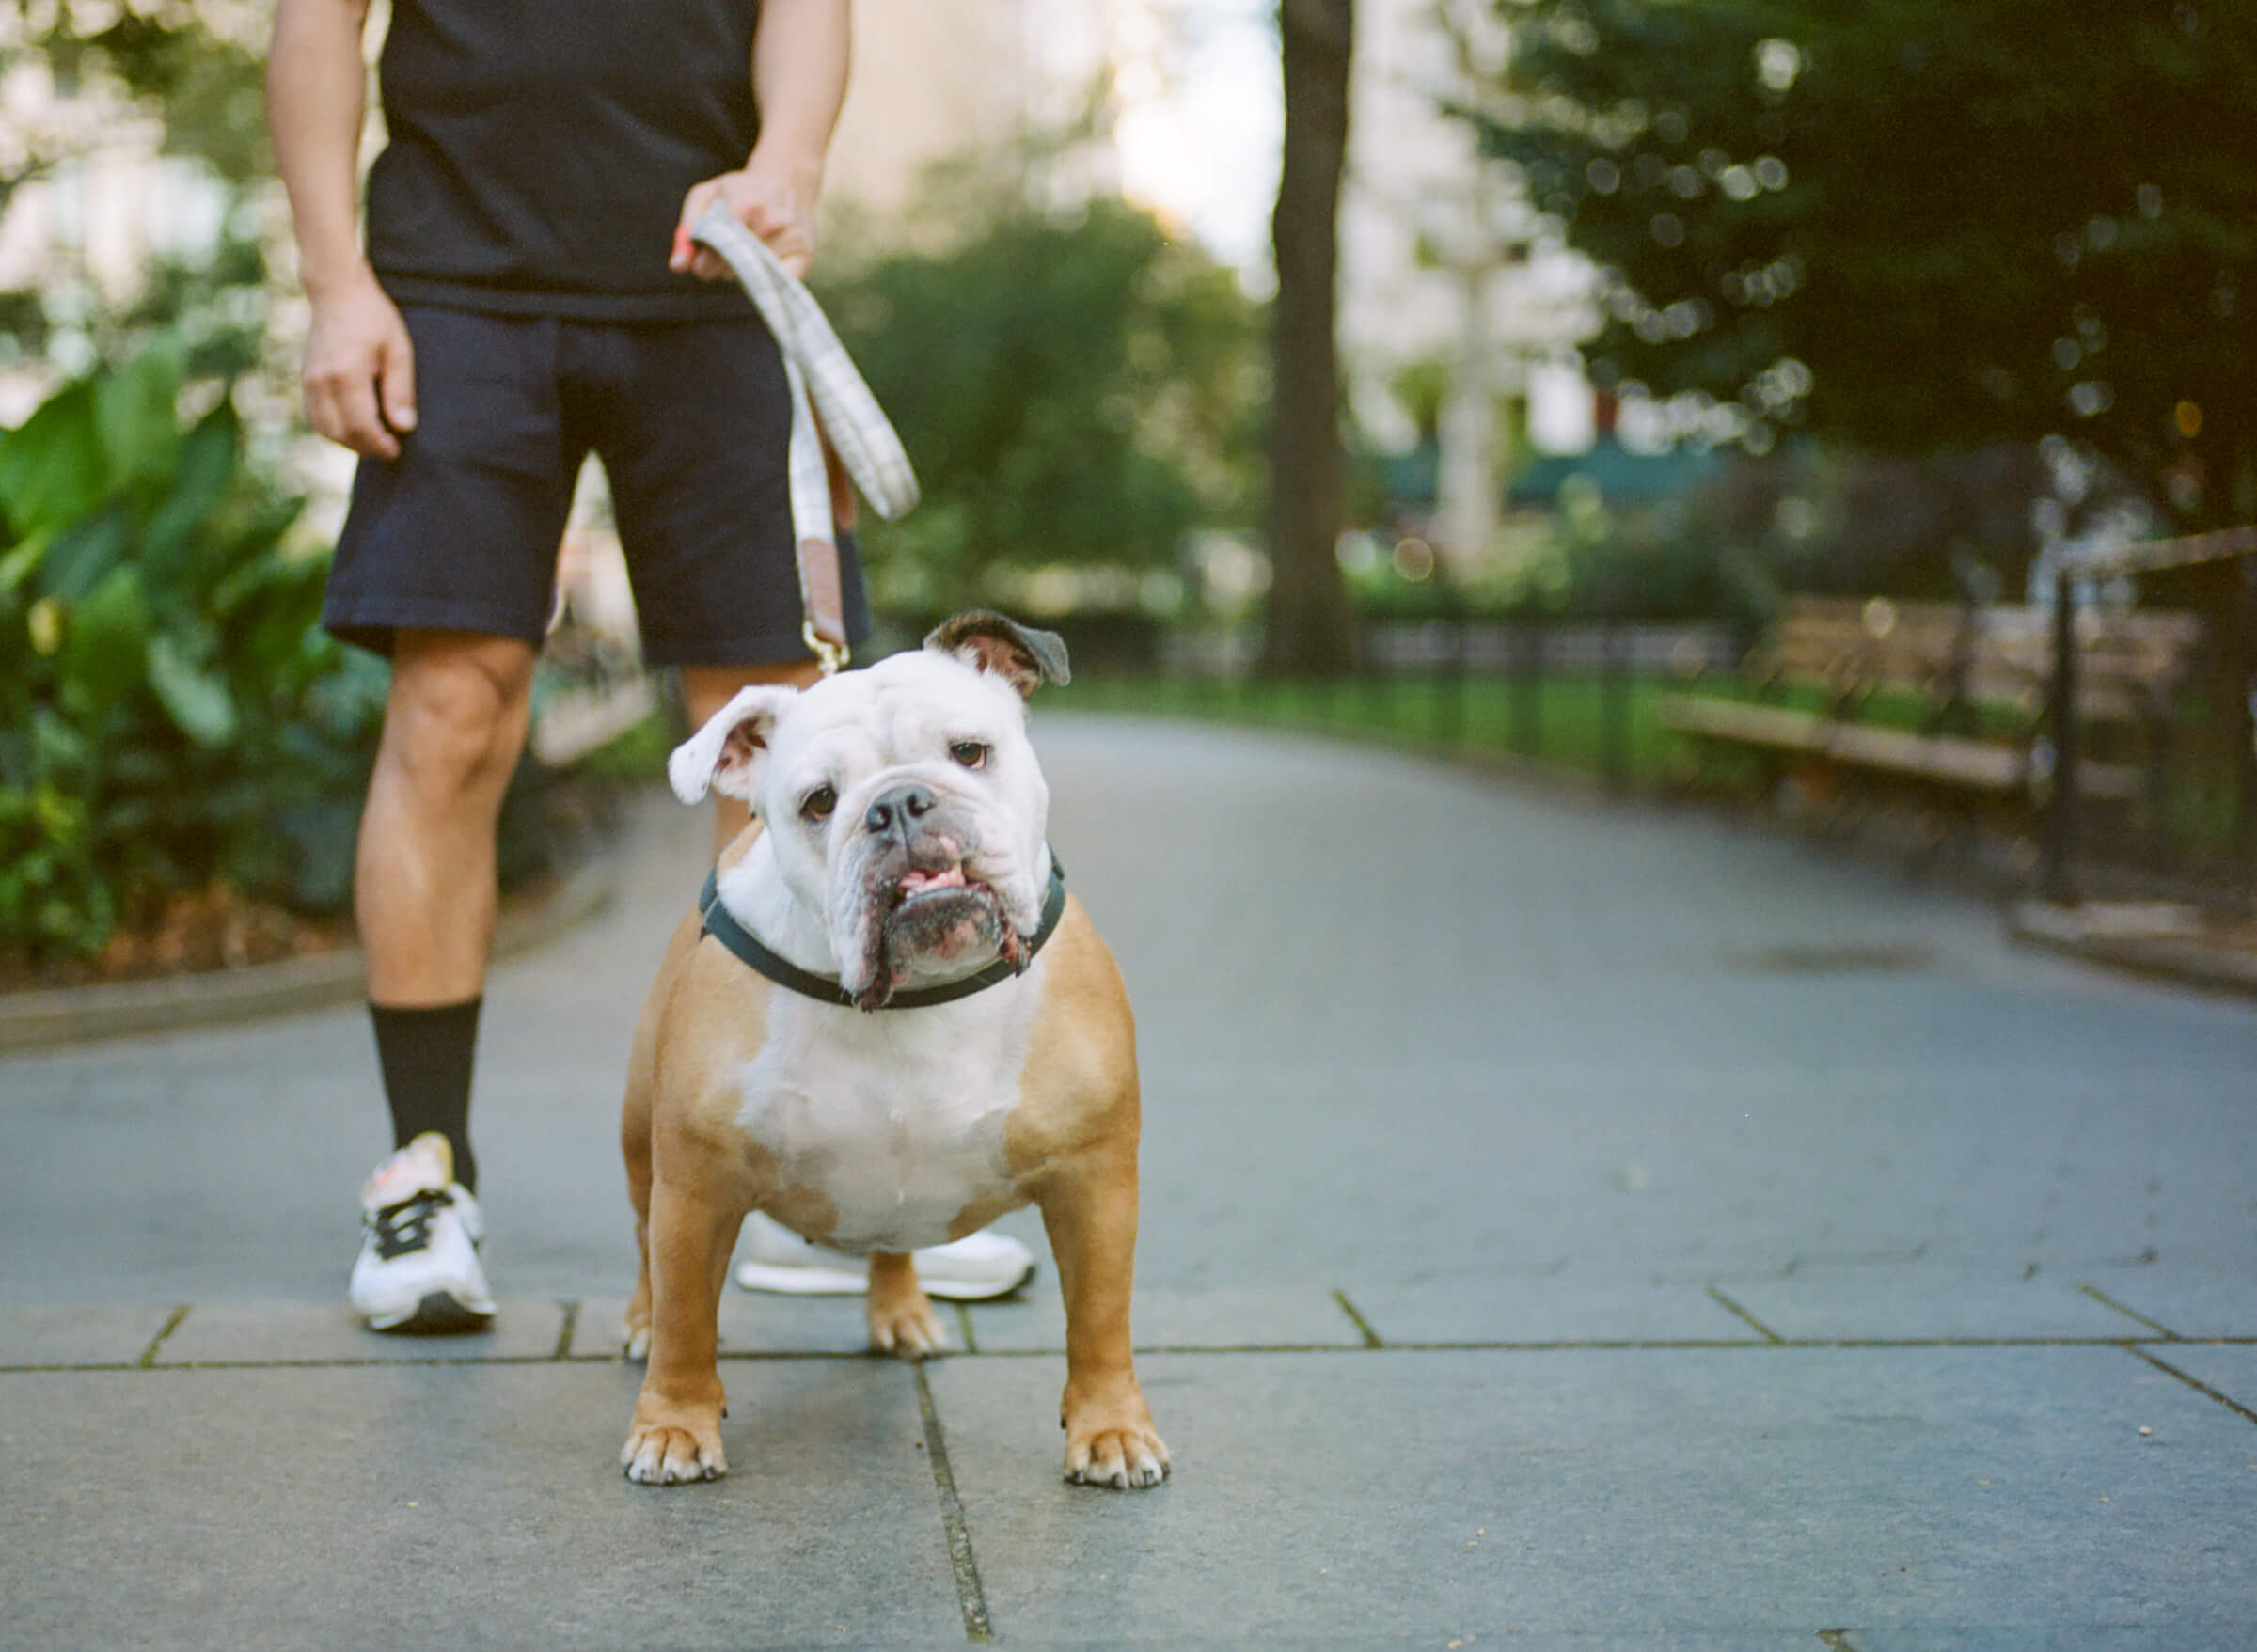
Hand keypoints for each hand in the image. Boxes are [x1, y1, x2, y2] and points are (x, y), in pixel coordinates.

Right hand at [301, 272, 416, 458]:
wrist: (337, 292)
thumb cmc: (374, 318)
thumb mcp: (398, 351)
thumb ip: (400, 390)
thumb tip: (403, 427)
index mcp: (346, 374)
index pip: (360, 426)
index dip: (379, 444)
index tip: (396, 449)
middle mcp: (321, 381)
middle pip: (340, 433)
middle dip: (366, 448)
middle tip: (389, 449)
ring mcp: (308, 381)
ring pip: (324, 429)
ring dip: (349, 442)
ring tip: (374, 440)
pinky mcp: (304, 379)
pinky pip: (315, 417)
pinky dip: (334, 429)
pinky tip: (354, 427)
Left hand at [672, 151, 822, 280]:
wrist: (788, 180)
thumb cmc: (741, 191)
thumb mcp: (706, 196)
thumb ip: (688, 228)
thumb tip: (678, 265)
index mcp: (745, 203)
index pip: (716, 250)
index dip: (704, 261)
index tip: (701, 259)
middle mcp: (772, 222)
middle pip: (733, 269)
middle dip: (720, 267)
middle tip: (725, 251)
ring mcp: (792, 239)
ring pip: (753, 279)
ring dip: (741, 273)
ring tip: (746, 251)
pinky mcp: (806, 254)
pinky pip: (778, 285)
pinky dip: (765, 282)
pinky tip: (762, 266)